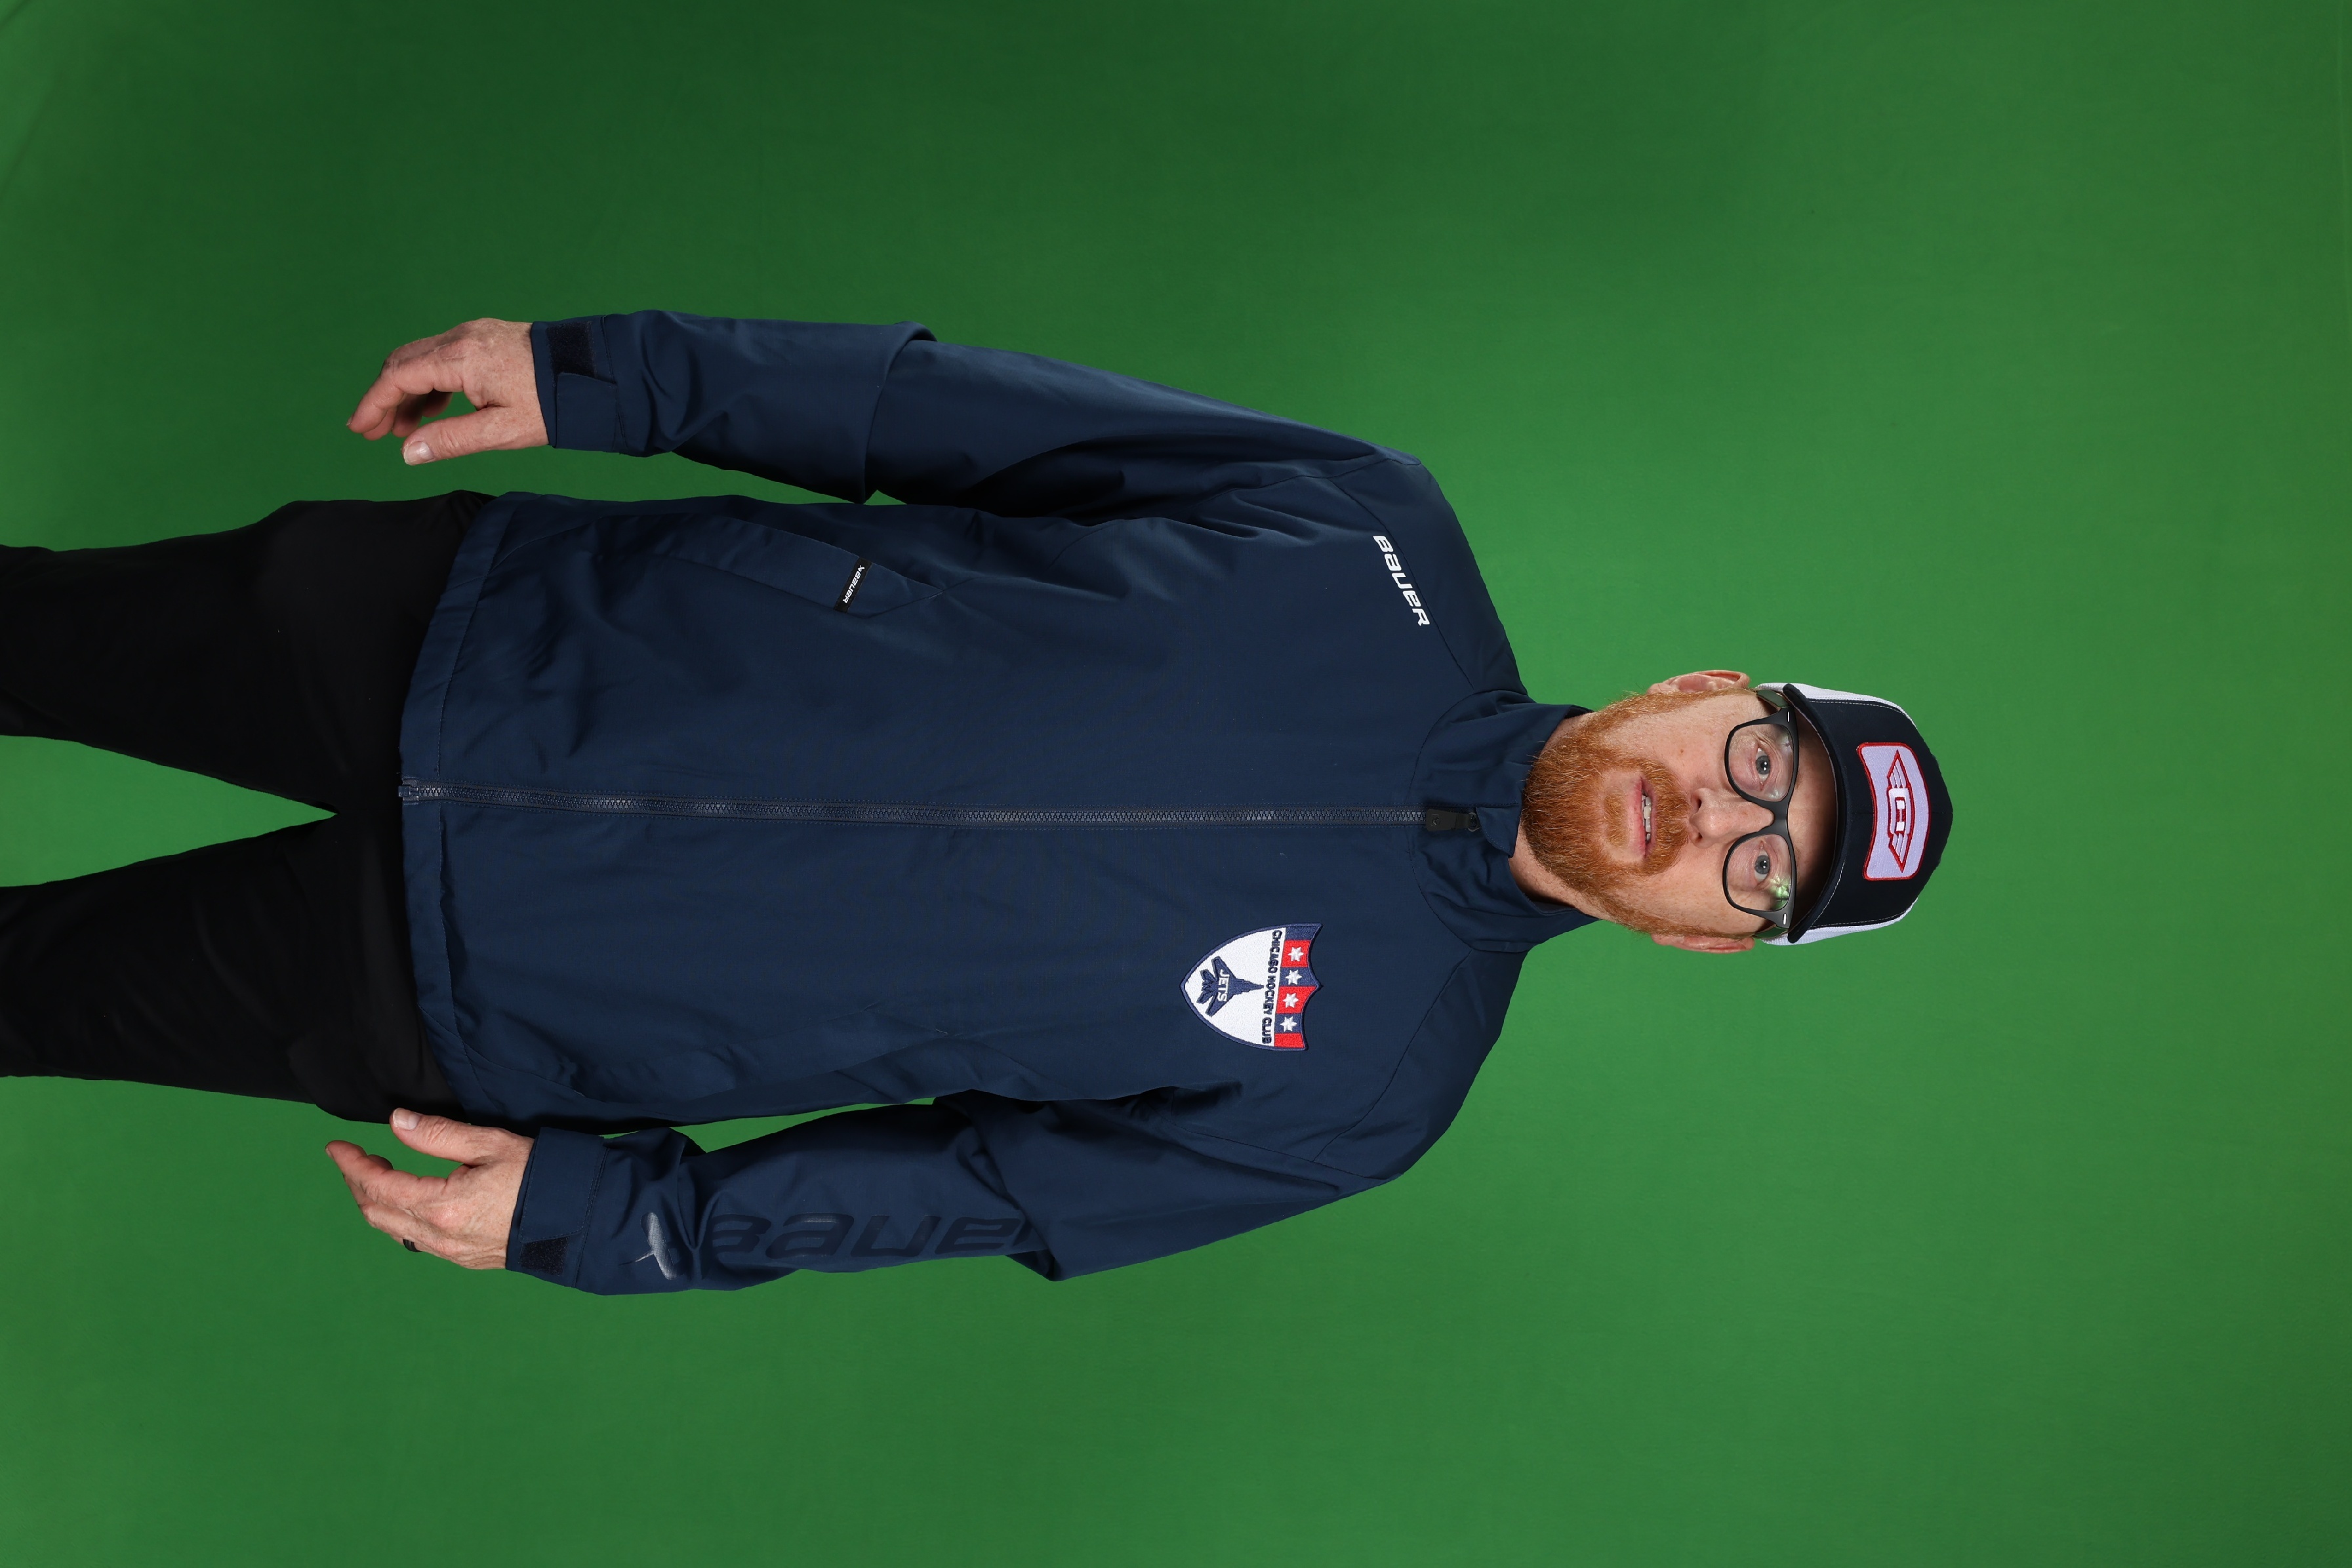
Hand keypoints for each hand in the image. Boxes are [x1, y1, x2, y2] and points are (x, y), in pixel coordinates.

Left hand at [326, 1109, 531, 1268]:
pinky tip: (409, 1201)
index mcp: (442, 1206)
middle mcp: (439, 1236)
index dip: (352, 1165)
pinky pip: (416, 1241)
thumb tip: (397, 1121)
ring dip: (376, 1203)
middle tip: (356, 1157)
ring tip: (378, 1174)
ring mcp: (451, 1252)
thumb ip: (440, 1134)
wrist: (579, 1219)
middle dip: (358, 1184)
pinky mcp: (464, 1258)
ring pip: (393, 1230)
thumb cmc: (540, 1177)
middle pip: (376, 1213)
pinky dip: (399, 1218)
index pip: (378, 1185)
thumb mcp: (491, 1144)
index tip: (337, 1146)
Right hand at [346, 317, 546, 464]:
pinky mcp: (486, 336)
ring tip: (403, 429)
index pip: (399, 377)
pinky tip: (433, 410)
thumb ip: (451, 440)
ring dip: (407, 392)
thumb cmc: (554, 404)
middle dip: (385, 398)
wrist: (596, 374)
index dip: (373, 403)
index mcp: (461, 358)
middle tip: (375, 433)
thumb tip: (408, 452)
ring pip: (422, 359)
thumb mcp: (502, 431)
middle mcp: (461, 337)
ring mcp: (474, 333)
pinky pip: (443, 355)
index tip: (359, 429)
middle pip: (404, 363)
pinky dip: (430, 382)